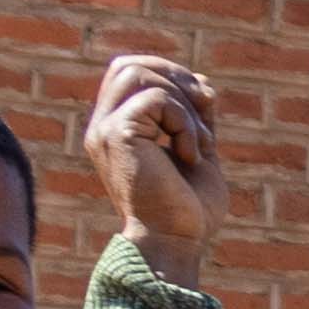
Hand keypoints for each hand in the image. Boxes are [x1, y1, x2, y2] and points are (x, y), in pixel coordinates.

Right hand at [83, 52, 217, 261]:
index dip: (167, 73)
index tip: (203, 101)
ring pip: (139, 75)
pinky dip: (185, 123)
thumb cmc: (188, 209)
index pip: (129, 73)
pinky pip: (157, 101)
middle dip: (174, 76)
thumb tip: (200, 81)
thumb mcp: (196, 150)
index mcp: (117, 130)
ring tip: (199, 142)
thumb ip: (194, 116)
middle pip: (128, 65)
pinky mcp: (118, 136)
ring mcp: (105, 131)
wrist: (178, 242)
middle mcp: (103, 127)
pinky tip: (191, 155)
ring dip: (183, 102)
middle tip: (204, 106)